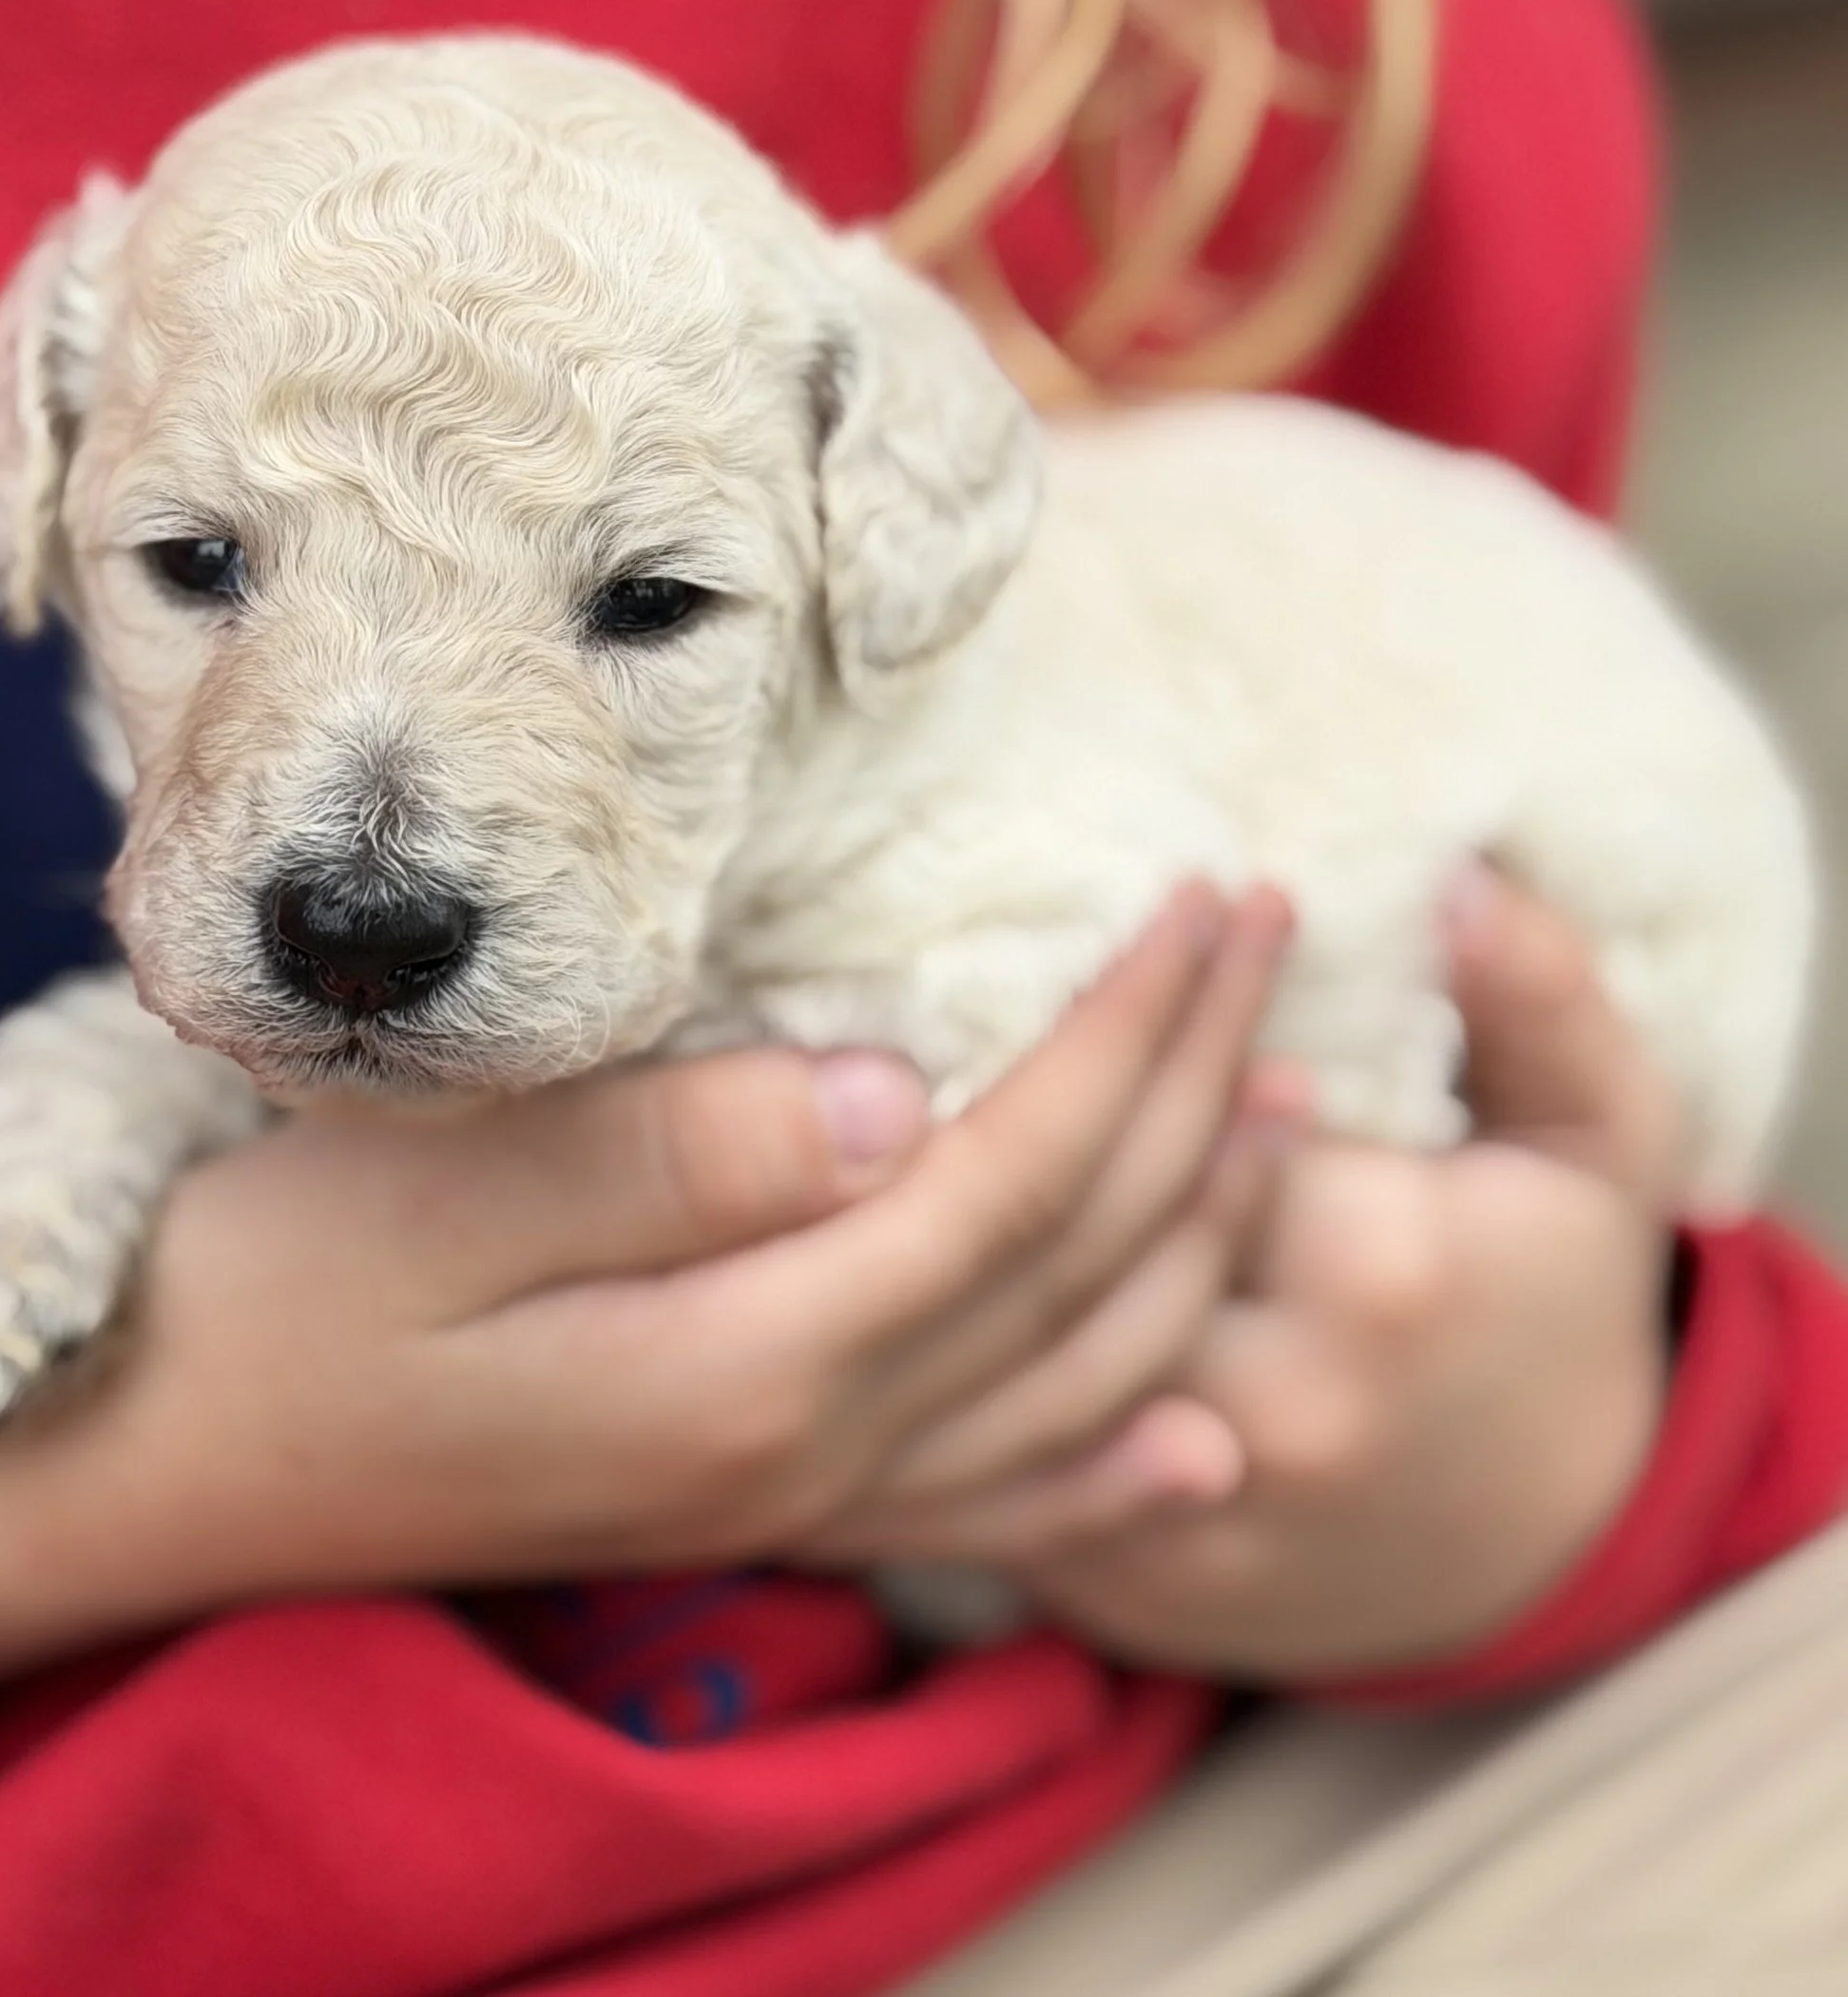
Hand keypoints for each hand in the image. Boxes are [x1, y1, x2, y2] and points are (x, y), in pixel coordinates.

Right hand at [0, 885, 1284, 1700]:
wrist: (145, 1476)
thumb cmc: (269, 1294)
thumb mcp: (435, 1190)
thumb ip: (674, 1147)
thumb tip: (905, 1088)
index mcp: (741, 1354)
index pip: (1011, 1183)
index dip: (1134, 1038)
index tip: (1210, 892)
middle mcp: (797, 1448)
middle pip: (1073, 1275)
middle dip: (1200, 1093)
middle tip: (1274, 929)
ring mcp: (779, 1498)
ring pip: (1070, 1392)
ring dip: (1202, 1250)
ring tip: (1298, 1123)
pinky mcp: (739, 1504)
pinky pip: (990, 1504)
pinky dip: (1116, 1460)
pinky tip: (1197, 1434)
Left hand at [872, 870, 1682, 1677]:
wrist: (1554, 1547)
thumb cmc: (1557, 1293)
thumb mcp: (1599, 1126)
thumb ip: (1541, 990)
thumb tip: (1448, 882)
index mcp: (1371, 1266)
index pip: (1184, 1102)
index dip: (1131, 1003)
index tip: (1115, 925)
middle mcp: (1257, 1400)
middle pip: (1065, 1221)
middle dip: (1000, 1106)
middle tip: (951, 1000)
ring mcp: (1171, 1514)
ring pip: (993, 1343)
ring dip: (926, 1230)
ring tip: (907, 1106)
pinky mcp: (1112, 1588)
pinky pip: (974, 1463)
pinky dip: (915, 1369)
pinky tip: (870, 1264)